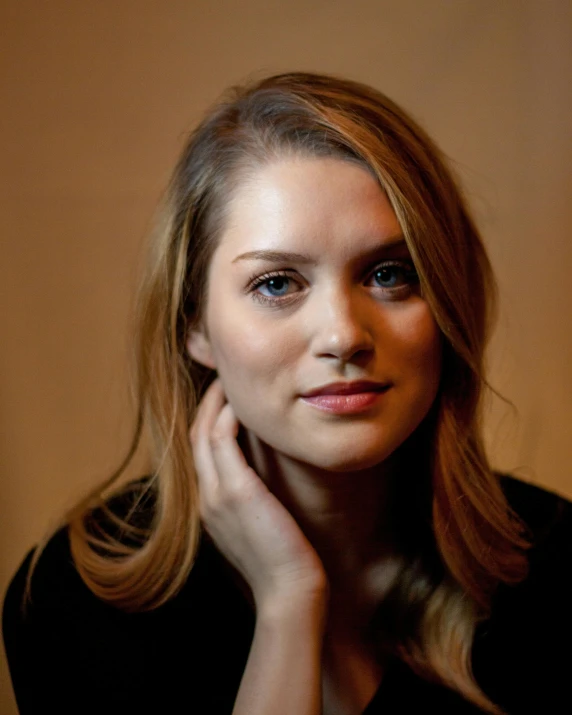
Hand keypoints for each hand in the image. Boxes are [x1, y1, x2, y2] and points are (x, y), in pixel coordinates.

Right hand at [190, 378, 326, 610]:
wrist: (289, 591)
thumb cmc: (285, 560)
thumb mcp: (259, 526)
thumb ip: (253, 499)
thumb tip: (264, 476)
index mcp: (209, 506)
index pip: (200, 452)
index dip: (209, 420)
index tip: (227, 398)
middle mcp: (204, 497)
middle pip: (194, 435)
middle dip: (207, 403)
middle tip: (224, 377)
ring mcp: (215, 494)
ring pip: (203, 431)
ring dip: (216, 401)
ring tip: (231, 379)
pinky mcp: (235, 490)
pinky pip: (221, 439)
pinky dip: (228, 415)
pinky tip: (245, 401)